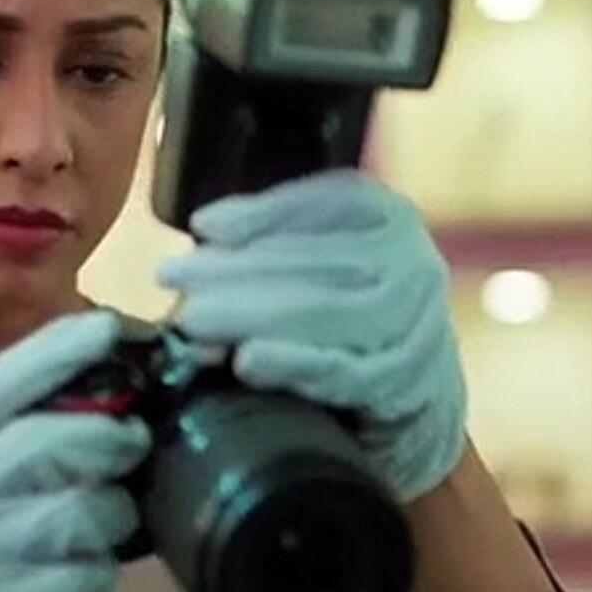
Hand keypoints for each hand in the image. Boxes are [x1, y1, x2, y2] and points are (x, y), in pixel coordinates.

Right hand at [0, 311, 150, 591]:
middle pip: (46, 441)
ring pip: (80, 509)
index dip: (55, 351)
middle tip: (134, 441)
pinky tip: (84, 574)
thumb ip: (38, 421)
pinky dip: (101, 569)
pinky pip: (87, 571)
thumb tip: (123, 364)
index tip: (112, 326)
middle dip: (107, 436)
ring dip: (113, 513)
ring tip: (104, 523)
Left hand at [157, 170, 467, 501]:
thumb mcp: (316, 259)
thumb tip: (207, 233)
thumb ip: (269, 241)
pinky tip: (247, 361)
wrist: (413, 388)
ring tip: (195, 322)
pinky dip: (294, 364)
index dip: (261, 214)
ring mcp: (417, 324)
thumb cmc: (345, 311)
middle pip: (320, 260)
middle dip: (238, 270)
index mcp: (386, 217)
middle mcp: (412, 262)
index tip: (202, 226)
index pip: (324, 204)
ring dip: (254, 317)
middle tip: (174, 280)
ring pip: (330, 313)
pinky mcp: (408, 382)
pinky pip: (347, 372)